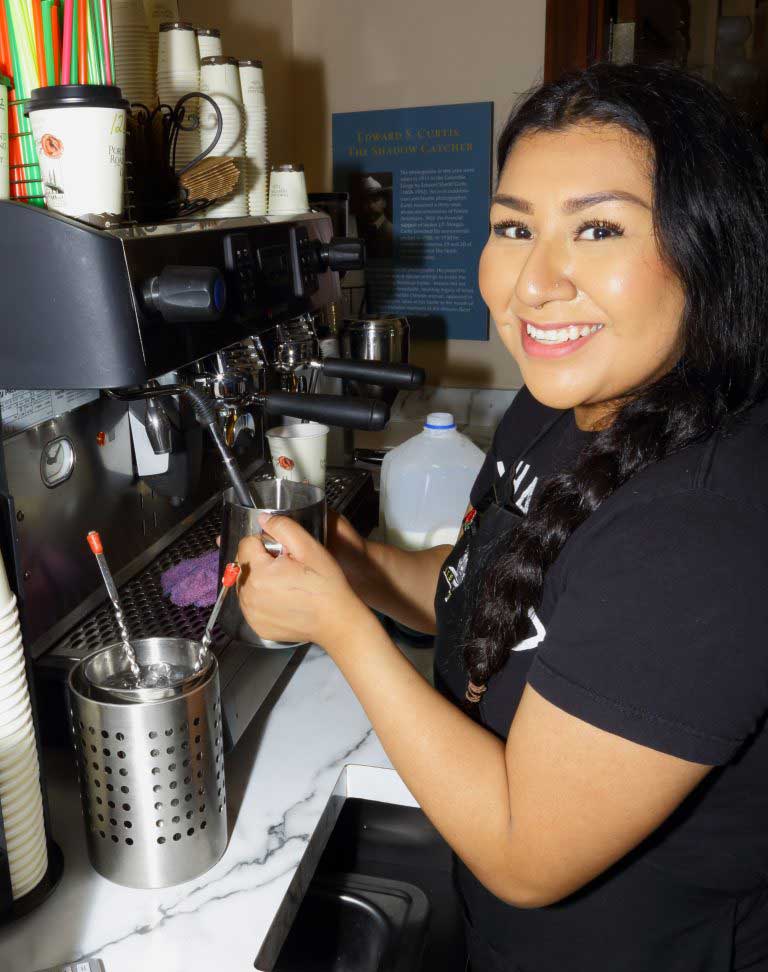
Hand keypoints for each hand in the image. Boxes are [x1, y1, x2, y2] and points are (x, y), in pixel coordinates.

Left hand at [237, 514, 368, 648]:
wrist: (336, 620)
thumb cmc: (325, 585)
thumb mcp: (309, 547)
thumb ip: (283, 527)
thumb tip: (262, 519)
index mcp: (259, 573)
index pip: (246, 544)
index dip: (265, 543)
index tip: (283, 552)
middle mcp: (248, 595)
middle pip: (243, 564)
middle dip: (260, 561)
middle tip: (287, 568)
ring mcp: (251, 614)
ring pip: (245, 584)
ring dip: (259, 579)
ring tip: (285, 584)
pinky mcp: (256, 626)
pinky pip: (251, 604)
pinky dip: (261, 598)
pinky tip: (282, 598)